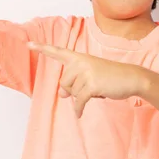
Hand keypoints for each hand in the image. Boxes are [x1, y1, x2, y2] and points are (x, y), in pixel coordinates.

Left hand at [27, 42, 143, 116]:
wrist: (131, 78)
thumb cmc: (109, 77)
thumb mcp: (89, 77)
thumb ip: (73, 82)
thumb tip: (62, 94)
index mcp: (78, 57)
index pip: (57, 51)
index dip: (41, 48)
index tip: (28, 44)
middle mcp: (80, 62)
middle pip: (64, 84)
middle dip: (75, 90)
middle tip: (91, 86)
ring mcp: (86, 72)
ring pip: (72, 93)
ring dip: (82, 97)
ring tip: (97, 89)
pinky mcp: (91, 84)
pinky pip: (78, 101)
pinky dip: (79, 109)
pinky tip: (79, 114)